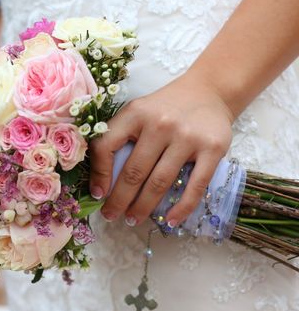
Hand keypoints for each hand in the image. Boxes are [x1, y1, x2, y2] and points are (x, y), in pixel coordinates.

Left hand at [89, 74, 233, 226]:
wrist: (210, 90)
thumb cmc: (165, 108)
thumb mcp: (138, 113)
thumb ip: (120, 137)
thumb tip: (101, 182)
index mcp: (135, 114)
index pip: (106, 147)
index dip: (99, 175)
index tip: (97, 195)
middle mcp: (160, 124)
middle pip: (134, 172)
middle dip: (119, 200)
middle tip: (112, 216)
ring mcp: (187, 137)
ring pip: (160, 182)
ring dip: (144, 207)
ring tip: (134, 219)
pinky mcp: (213, 149)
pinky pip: (195, 186)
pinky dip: (182, 208)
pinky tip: (170, 220)